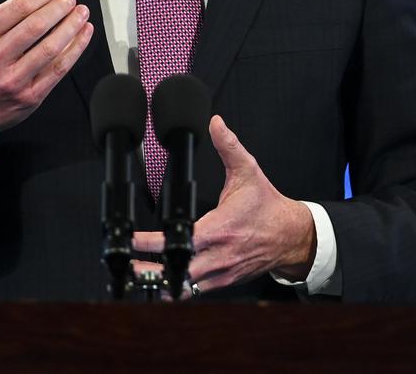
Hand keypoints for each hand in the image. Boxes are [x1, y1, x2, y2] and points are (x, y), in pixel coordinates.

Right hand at [0, 0, 93, 162]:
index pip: (17, 7)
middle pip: (36, 26)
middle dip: (59, 8)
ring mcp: (12, 79)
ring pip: (50, 48)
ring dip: (72, 27)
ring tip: (82, 13)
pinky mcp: (29, 96)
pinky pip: (58, 69)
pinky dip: (76, 49)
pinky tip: (85, 34)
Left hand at [133, 115, 315, 296]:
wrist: (291, 235)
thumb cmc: (267, 205)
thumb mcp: (248, 170)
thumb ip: (229, 146)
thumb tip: (216, 124)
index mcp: (220, 229)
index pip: (180, 240)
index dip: (152, 243)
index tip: (132, 241)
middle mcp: (219, 255)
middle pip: (177, 272)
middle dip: (149, 271)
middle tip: (125, 265)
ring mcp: (221, 272)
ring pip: (184, 288)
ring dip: (161, 283)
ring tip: (137, 276)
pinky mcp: (224, 281)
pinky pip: (196, 291)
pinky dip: (178, 288)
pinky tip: (163, 282)